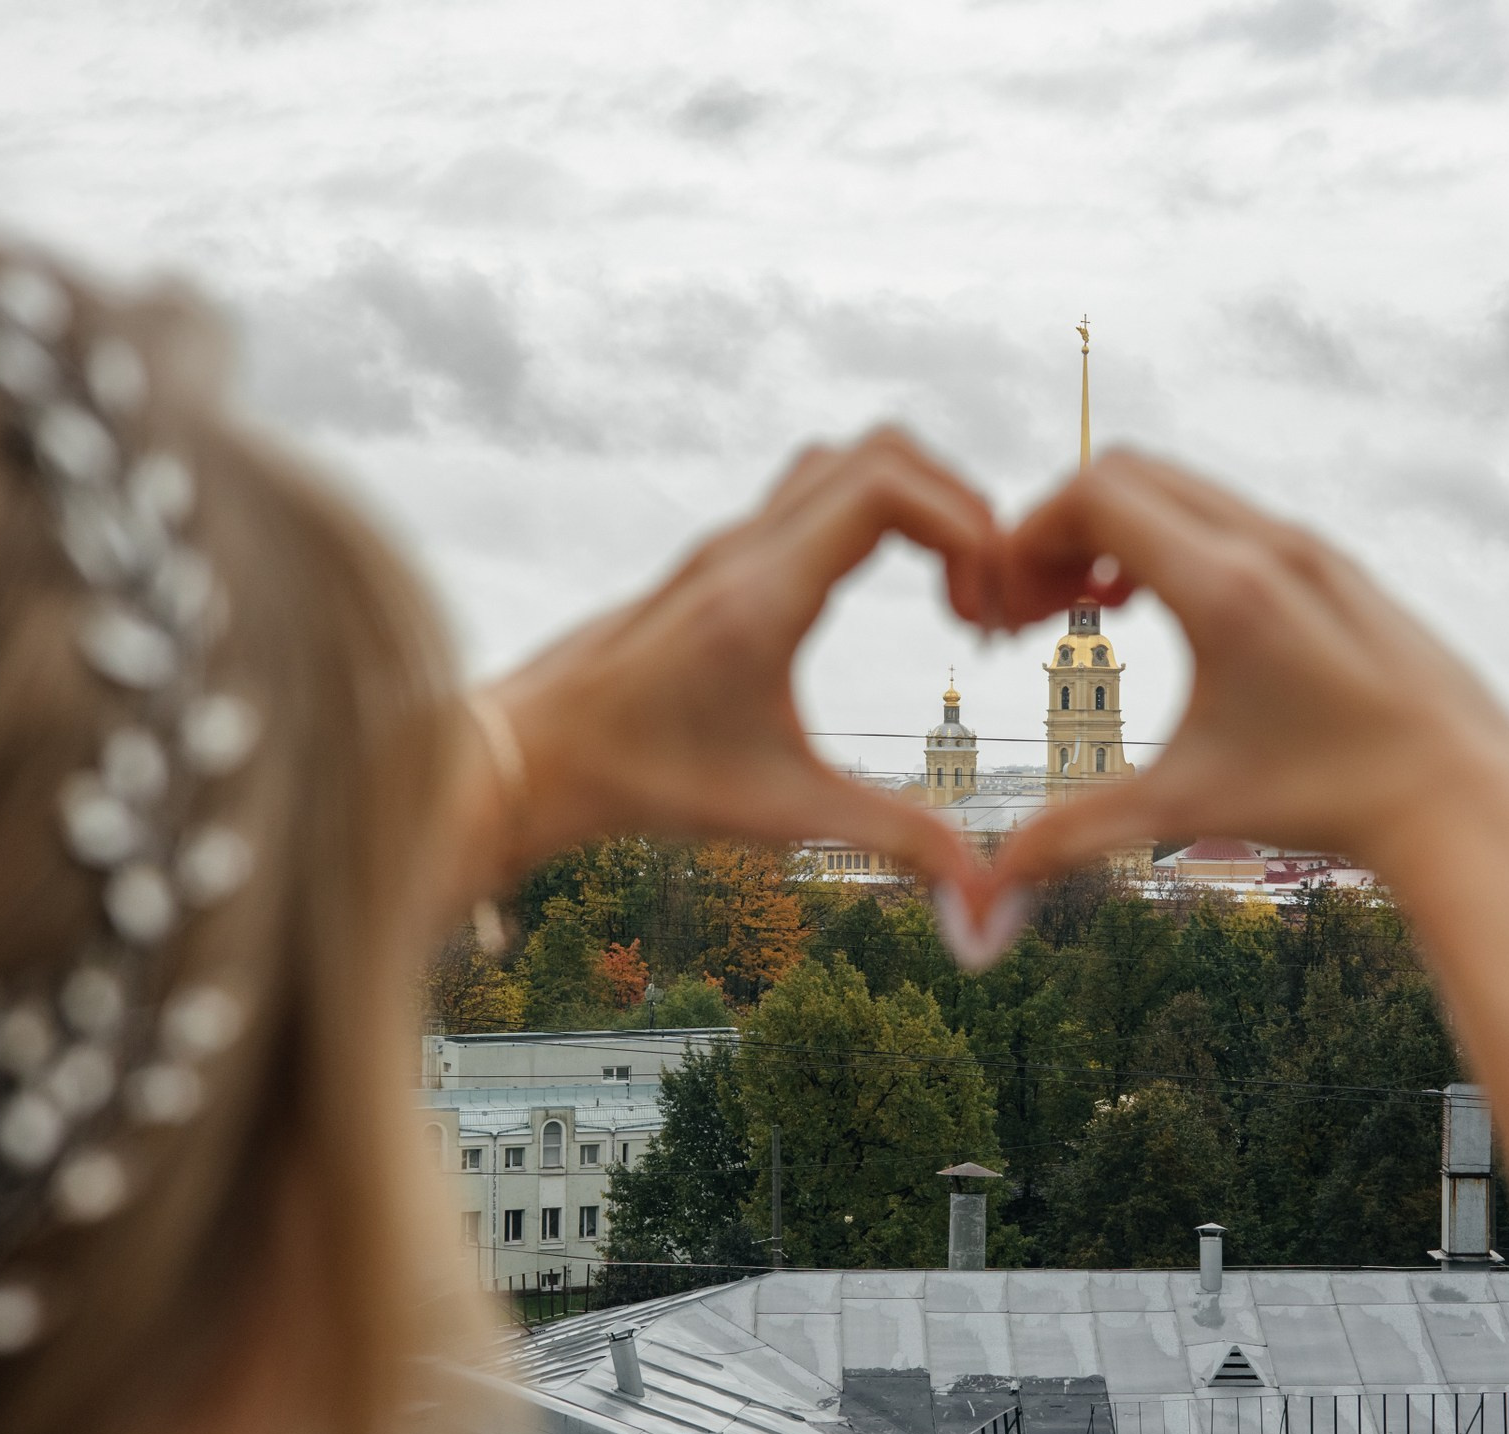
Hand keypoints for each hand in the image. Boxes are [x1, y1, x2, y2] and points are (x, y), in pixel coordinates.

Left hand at [461, 429, 998, 897]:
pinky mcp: (720, 558)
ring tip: (949, 594)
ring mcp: (729, 543)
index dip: (966, 529)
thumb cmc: (643, 781)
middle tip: (981, 602)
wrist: (526, 756)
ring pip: (846, 461)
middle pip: (884, 452)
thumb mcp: (780, 813)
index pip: (890, 488)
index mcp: (763, 592)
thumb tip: (982, 906)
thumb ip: (892, 841)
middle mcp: (746, 547)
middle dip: (961, 510)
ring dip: (919, 504)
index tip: (980, 616)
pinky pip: (816, 494)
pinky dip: (877, 518)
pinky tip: (888, 597)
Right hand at [986, 449, 1508, 889]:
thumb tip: (987, 897)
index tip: (1010, 607)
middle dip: (1064, 527)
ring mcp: (1311, 547)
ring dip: (1122, 533)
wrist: (1463, 798)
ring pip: (1185, 491)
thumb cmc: (1327, 802)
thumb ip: (1074, 836)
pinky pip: (1233, 517)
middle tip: (1040, 609)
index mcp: (1225, 586)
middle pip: (1129, 471)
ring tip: (1098, 613)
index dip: (1027, 535)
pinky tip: (1170, 619)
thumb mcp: (1186, 809)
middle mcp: (1269, 545)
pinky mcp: (1338, 565)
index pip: (1094, 493)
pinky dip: (1179, 543)